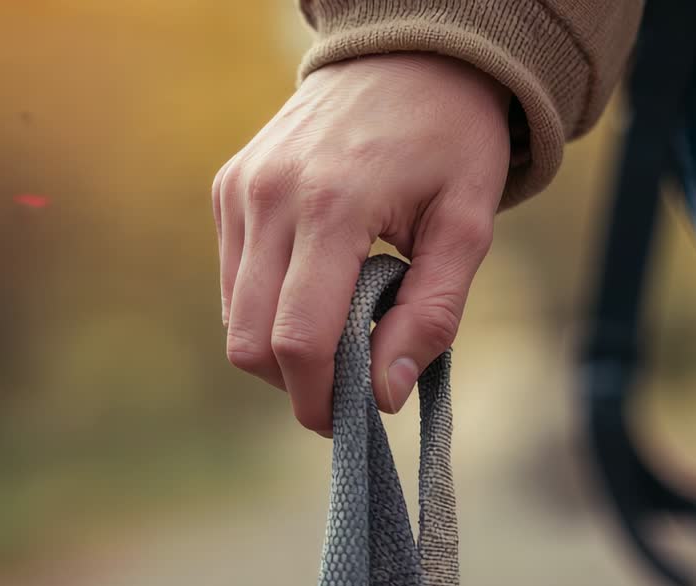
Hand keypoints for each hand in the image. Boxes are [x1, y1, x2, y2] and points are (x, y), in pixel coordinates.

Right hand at [213, 53, 510, 435]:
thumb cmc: (451, 141)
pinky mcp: (228, 188)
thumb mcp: (468, 227)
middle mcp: (268, 197)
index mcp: (331, 205)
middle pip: (250, 343)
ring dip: (281, 349)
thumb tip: (383, 396)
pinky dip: (269, 308)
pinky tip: (317, 287)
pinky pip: (233, 281)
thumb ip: (430, 315)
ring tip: (341, 329)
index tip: (355, 420)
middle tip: (350, 388)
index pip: (299, 340)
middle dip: (297, 386)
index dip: (322, 400)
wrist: (408, 55)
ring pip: (234, 319)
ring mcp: (239, 190)